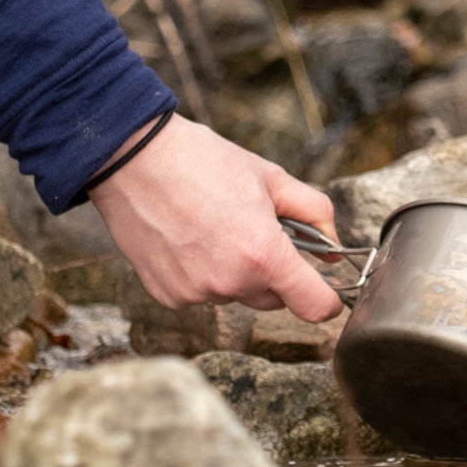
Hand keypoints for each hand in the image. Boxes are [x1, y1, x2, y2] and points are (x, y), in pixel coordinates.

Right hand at [90, 117, 345, 321]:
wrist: (132, 160)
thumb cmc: (201, 162)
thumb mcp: (271, 177)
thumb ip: (314, 214)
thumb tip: (334, 249)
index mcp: (263, 254)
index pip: (315, 307)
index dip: (327, 299)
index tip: (325, 289)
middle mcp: (230, 282)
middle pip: (273, 299)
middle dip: (273, 272)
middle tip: (253, 230)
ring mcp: (195, 293)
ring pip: (234, 294)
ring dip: (234, 272)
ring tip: (212, 227)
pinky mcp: (167, 296)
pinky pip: (200, 294)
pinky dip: (200, 274)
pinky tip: (186, 239)